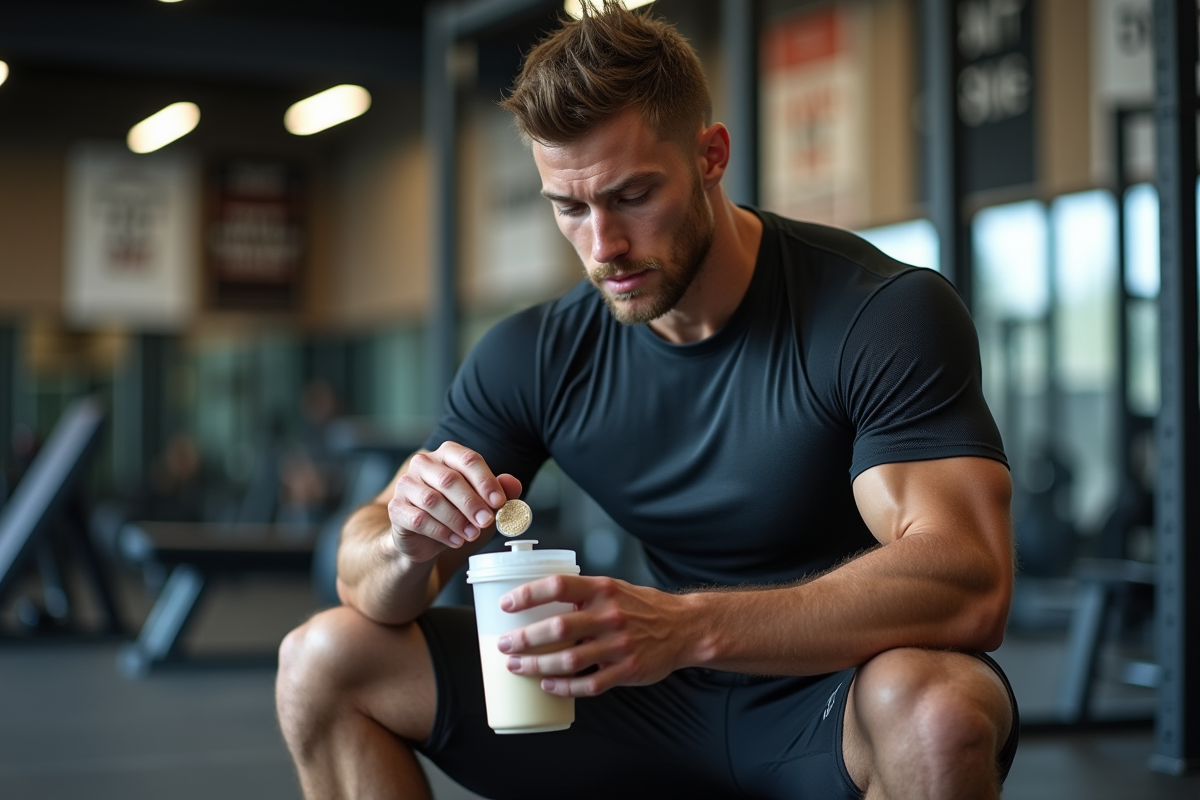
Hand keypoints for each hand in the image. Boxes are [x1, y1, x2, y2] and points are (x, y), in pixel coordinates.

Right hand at [386, 442, 521, 563]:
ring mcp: (406, 484)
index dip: (485, 481)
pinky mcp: (396, 508)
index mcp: (447, 454)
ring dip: (456, 520)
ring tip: (472, 534)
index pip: (468, 460)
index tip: (499, 501)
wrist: (424, 538)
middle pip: (449, 480)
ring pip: (432, 500)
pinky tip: (455, 540)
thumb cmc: (456, 513)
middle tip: (487, 522)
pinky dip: (441, 532)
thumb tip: (513, 484)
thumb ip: (499, 491)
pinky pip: (418, 519)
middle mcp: (423, 464)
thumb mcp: (482, 502)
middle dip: (472, 503)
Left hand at [497, 575, 688, 696]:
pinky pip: (589, 684)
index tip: (506, 604)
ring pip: (569, 660)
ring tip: (517, 666)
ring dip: (537, 665)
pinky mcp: (627, 670)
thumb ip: (583, 594)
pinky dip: (564, 687)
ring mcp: (619, 645)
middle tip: (504, 644)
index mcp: (603, 589)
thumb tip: (541, 602)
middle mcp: (610, 615)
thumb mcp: (614, 588)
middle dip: (525, 638)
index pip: (558, 586)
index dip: (528, 594)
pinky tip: (548, 685)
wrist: (684, 627)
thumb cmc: (642, 607)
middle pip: (558, 628)